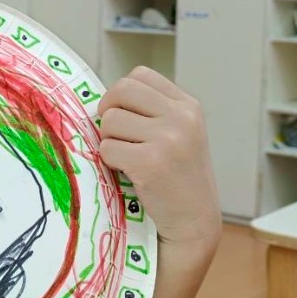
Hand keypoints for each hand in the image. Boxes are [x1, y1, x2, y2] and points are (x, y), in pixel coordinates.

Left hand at [97, 66, 220, 246]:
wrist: (193, 222)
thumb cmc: (177, 178)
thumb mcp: (178, 134)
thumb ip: (151, 112)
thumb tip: (103, 99)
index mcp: (188, 106)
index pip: (140, 75)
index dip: (122, 94)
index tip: (125, 116)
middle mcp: (182, 118)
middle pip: (121, 89)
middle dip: (107, 110)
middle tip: (113, 134)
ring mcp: (168, 139)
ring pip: (110, 120)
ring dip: (109, 140)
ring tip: (127, 158)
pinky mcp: (150, 163)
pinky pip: (107, 148)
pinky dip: (109, 161)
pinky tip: (128, 173)